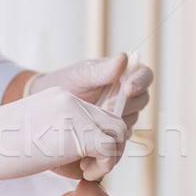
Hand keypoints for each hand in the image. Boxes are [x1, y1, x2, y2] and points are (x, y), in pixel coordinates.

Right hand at [0, 87, 126, 181]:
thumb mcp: (35, 133)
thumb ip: (62, 135)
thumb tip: (80, 156)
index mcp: (63, 99)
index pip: (102, 116)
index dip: (103, 141)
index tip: (89, 160)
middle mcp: (73, 101)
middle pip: (116, 123)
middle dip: (112, 149)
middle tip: (92, 167)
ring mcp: (76, 115)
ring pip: (119, 133)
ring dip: (110, 157)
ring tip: (87, 171)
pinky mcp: (76, 134)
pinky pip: (110, 149)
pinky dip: (104, 166)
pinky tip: (85, 174)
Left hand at [25, 54, 153, 135]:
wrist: (51, 106)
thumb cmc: (68, 83)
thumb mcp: (82, 74)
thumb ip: (102, 69)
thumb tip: (124, 57)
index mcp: (125, 75)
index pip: (145, 75)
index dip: (141, 82)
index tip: (127, 89)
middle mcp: (128, 96)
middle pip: (142, 100)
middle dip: (128, 105)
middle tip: (108, 107)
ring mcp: (123, 115)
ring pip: (133, 120)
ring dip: (120, 122)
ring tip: (99, 122)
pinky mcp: (114, 133)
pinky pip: (121, 138)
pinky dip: (113, 138)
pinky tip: (99, 136)